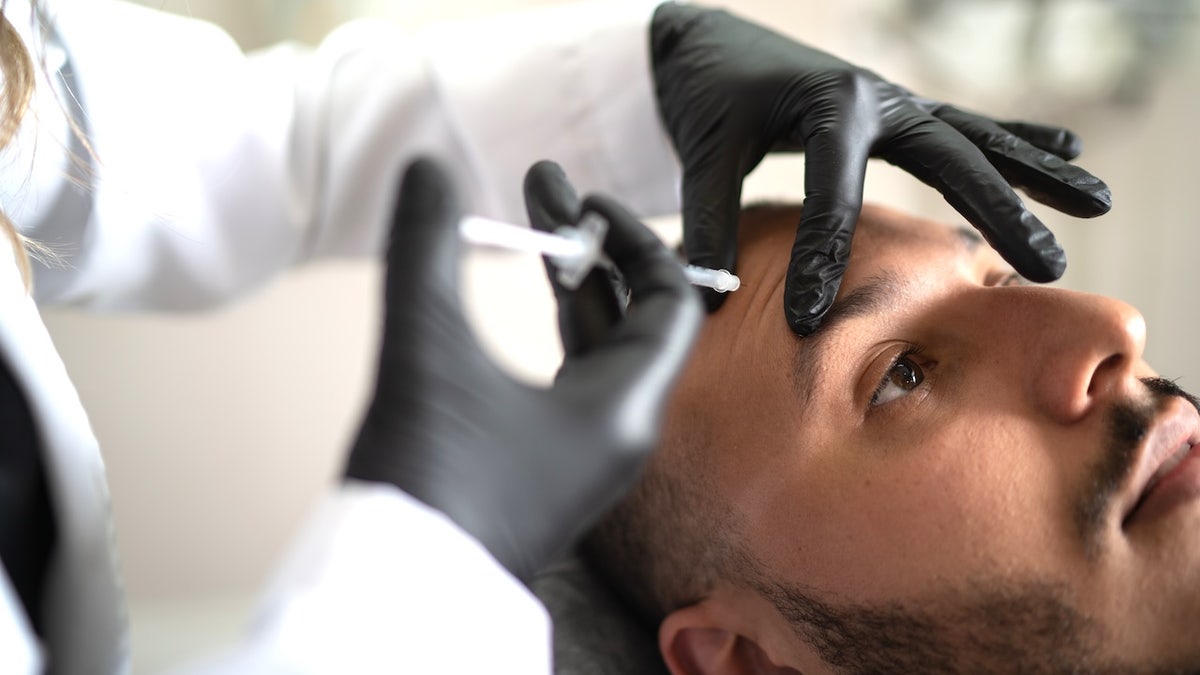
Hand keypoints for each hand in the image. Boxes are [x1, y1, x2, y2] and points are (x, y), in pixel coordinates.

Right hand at [344, 158, 701, 582]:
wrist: (397, 586)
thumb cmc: (425, 480)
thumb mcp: (424, 348)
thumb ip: (424, 249)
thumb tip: (425, 167)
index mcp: (624, 410)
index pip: (670, 302)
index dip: (632, 239)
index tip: (580, 201)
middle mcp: (619, 434)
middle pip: (631, 319)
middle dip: (588, 251)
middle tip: (543, 192)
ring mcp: (586, 455)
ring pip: (595, 350)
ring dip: (566, 289)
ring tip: (531, 231)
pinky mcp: (549, 468)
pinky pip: (568, 381)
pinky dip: (548, 333)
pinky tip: (512, 302)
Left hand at [651, 3, 1111, 333]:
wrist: (708, 44)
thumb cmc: (707, 98)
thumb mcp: (702, 154)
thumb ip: (708, 221)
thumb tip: (709, 296)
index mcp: (828, 106)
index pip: (833, 193)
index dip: (819, 258)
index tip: (808, 319)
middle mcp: (877, 97)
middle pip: (950, 157)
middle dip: (1000, 210)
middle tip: (1044, 266)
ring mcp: (894, 100)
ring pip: (977, 138)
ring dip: (1034, 172)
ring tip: (1097, 202)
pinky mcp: (896, 107)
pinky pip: (966, 126)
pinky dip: (1015, 138)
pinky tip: (1066, 149)